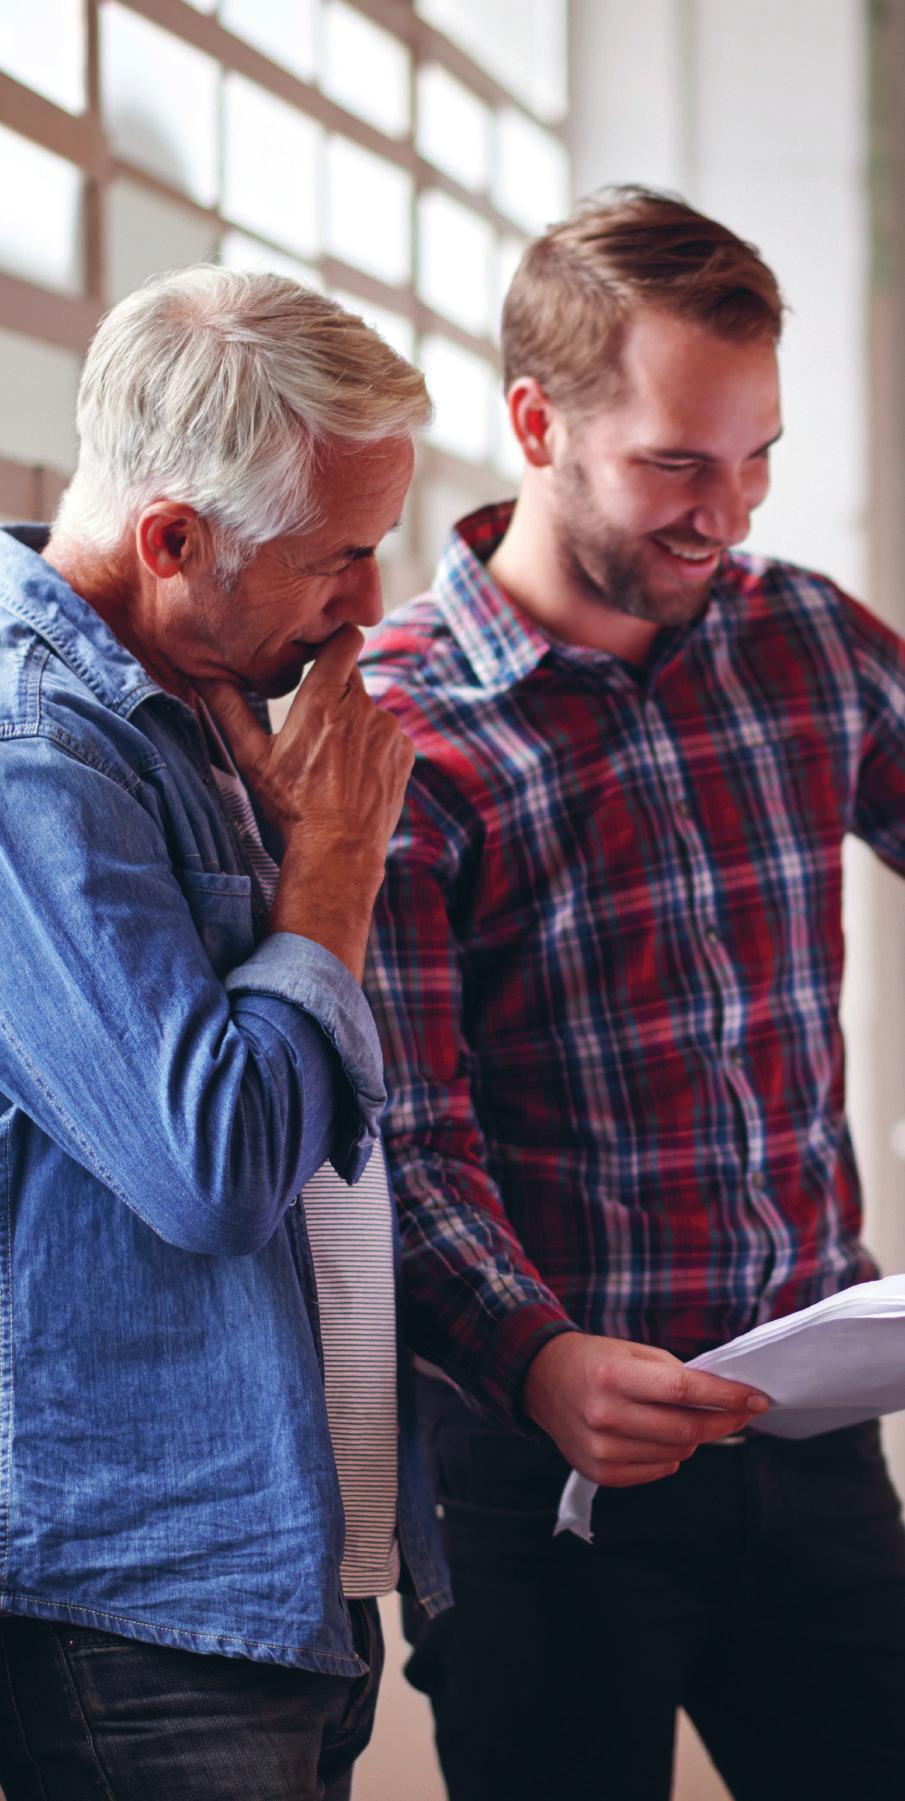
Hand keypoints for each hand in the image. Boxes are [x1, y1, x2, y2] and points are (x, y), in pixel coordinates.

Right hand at [197, 625, 413, 865]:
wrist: (338, 848)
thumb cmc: (290, 804)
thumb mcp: (252, 757)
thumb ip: (228, 709)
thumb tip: (202, 673)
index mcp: (323, 698)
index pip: (345, 640)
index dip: (336, 642)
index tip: (322, 655)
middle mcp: (362, 706)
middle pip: (352, 678)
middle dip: (335, 693)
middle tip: (316, 727)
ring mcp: (388, 728)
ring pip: (369, 710)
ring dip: (354, 724)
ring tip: (334, 762)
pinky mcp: (404, 751)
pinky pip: (388, 736)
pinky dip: (374, 748)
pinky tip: (356, 775)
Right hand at [523, 1331, 769, 1487]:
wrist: (542, 1381)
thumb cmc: (596, 1361)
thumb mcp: (633, 1352)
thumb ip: (676, 1374)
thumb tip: (725, 1399)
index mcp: (614, 1376)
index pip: (684, 1390)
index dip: (727, 1397)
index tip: (757, 1399)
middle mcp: (605, 1414)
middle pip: (686, 1428)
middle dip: (724, 1421)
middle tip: (742, 1412)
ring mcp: (601, 1448)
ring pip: (677, 1452)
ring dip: (696, 1437)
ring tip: (690, 1419)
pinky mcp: (599, 1471)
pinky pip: (658, 1470)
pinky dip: (672, 1455)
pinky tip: (664, 1437)